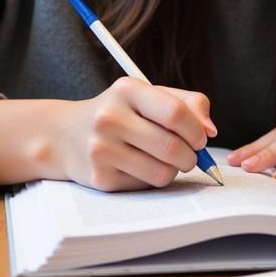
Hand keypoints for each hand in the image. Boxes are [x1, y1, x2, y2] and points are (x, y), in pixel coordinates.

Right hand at [57, 78, 216, 190]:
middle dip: (191, 156)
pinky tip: (140, 166)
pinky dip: (152, 179)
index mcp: (127, 90)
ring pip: (162, 172)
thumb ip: (188, 104)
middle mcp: (110, 117)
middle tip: (190, 155)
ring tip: (165, 159)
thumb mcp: (150, 95)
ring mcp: (101, 149)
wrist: (65, 135)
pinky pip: (145, 186)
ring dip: (174, 170)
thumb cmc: (120, 112)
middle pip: (172, 147)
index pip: (176, 113)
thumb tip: (210, 130)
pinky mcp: (99, 178)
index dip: (196, 130)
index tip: (201, 137)